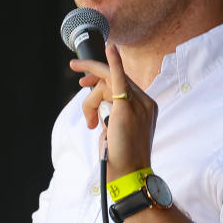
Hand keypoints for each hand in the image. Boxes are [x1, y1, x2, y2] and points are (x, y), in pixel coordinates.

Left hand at [69, 42, 157, 179]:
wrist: (128, 174)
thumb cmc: (122, 157)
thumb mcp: (117, 131)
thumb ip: (112, 114)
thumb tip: (98, 108)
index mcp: (146, 107)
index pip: (122, 83)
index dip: (101, 79)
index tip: (85, 82)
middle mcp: (146, 102)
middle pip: (113, 81)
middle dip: (92, 82)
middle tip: (76, 76)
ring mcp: (139, 103)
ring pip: (106, 84)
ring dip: (91, 102)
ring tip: (93, 125)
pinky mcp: (126, 106)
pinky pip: (119, 78)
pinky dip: (114, 63)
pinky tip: (110, 48)